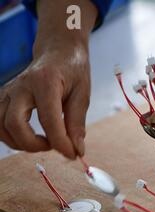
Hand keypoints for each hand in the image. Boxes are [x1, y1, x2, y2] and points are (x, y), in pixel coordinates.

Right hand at [0, 0, 96, 158]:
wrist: (57, 52)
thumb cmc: (72, 71)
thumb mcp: (82, 94)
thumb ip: (77, 123)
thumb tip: (77, 150)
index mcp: (45, 82)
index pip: (48, 119)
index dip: (60, 142)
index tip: (72, 154)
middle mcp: (21, 86)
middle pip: (13, 123)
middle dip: (33, 144)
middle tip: (54, 146)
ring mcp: (8, 91)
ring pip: (0, 126)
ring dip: (20, 143)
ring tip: (44, 142)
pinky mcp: (4, 98)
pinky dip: (12, 137)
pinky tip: (30, 137)